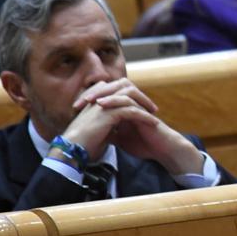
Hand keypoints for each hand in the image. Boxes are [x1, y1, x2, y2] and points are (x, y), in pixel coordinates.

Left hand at [66, 79, 202, 174]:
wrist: (161, 150)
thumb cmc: (144, 144)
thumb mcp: (120, 138)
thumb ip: (109, 132)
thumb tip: (93, 134)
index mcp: (125, 106)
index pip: (107, 94)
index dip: (91, 98)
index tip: (75, 109)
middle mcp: (132, 102)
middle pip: (113, 85)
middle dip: (95, 91)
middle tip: (80, 101)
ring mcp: (139, 103)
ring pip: (121, 87)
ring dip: (104, 92)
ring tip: (90, 100)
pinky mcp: (143, 108)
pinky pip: (129, 99)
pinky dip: (114, 100)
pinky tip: (102, 104)